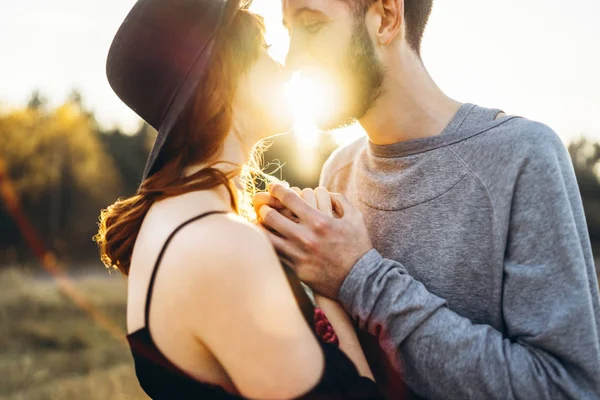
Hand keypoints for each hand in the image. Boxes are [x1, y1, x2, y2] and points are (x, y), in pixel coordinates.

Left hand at [257, 183, 372, 298]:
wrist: (360, 280)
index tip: (273, 187)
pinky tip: (268, 240)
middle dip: (264, 207)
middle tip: (264, 206)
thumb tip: (325, 192)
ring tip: (261, 223)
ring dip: (261, 227)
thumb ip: (340, 200)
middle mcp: (305, 237)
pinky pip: (274, 254)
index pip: (289, 198)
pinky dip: (267, 245)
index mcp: (319, 221)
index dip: (277, 189)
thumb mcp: (355, 218)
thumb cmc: (358, 247)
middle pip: (271, 216)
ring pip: (266, 237)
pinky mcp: (295, 269)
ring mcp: (298, 254)